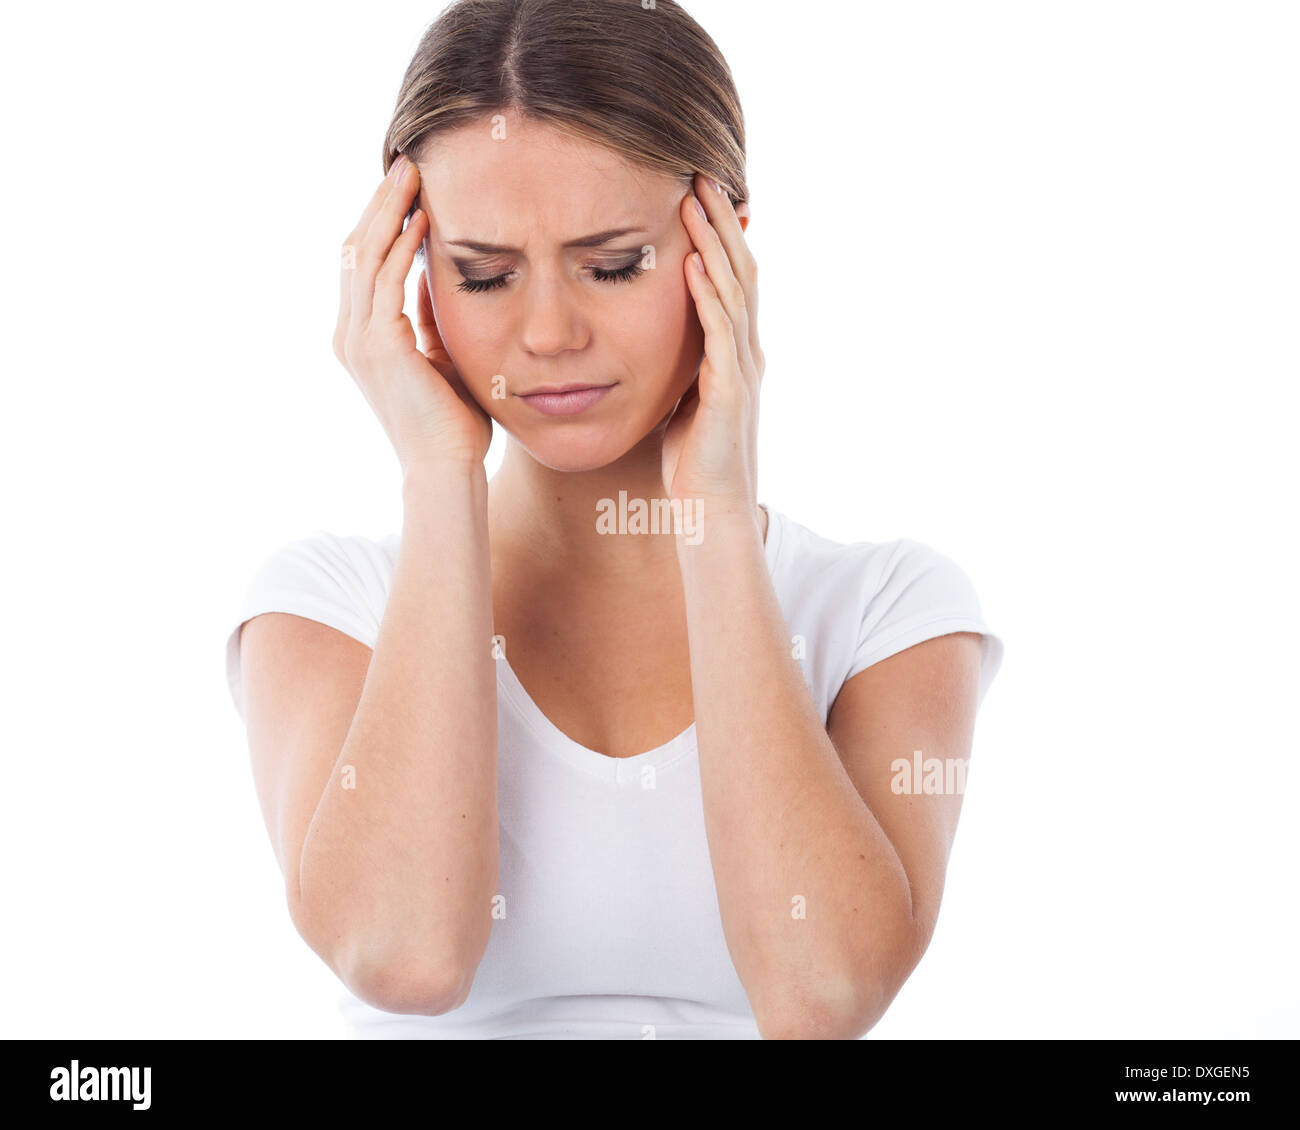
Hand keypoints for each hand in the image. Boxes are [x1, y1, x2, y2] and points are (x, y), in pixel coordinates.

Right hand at [333, 154, 491, 471]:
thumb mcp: (438, 359)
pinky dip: (402, 245)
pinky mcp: (381, 346)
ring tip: (412, 175)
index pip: (361, 266)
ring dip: (388, 212)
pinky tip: (424, 218)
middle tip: (405, 164)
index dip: (379, 223)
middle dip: (379, 204)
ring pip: (365, 257)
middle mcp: (350, 336)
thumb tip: (427, 281)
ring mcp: (360, 341)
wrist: (445, 468)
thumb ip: (427, 321)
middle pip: (355, 251)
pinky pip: (387, 281)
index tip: (405, 189)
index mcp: (360, 340)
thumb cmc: (450, 424)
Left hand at [661, 172, 763, 521]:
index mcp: (736, 351)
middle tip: (700, 174)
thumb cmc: (694, 459)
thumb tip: (664, 337)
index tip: (697, 194)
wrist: (711, 509)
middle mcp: (746, 351)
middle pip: (739, 270)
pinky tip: (692, 263)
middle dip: (719, 222)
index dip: (719, 235)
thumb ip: (685, 362)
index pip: (732, 279)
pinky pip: (718, 332)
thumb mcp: (687, 397)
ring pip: (732, 291)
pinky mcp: (728, 390)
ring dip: (713, 242)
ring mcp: (741, 369)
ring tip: (694, 201)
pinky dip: (707, 294)